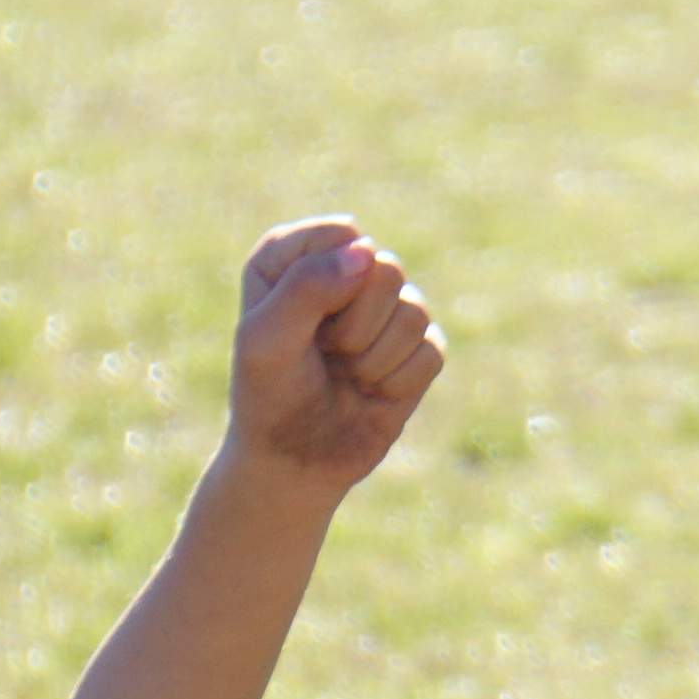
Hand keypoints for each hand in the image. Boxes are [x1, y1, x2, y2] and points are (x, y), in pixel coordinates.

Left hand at [222, 217, 440, 494]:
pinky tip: (371, 392)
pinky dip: (398, 381)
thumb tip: (368, 254)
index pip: (344, 236)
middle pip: (386, 269)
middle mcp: (342, 271)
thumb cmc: (268, 397)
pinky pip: (432, 349)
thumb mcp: (266, 340)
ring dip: (374, 359)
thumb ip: (307, 286)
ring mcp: (384, 309)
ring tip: (345, 375)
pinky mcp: (416, 347)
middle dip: (356, 326)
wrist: (293, 463)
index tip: (300, 324)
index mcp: (294, 255)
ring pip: (414, 310)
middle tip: (325, 354)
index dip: (329, 283)